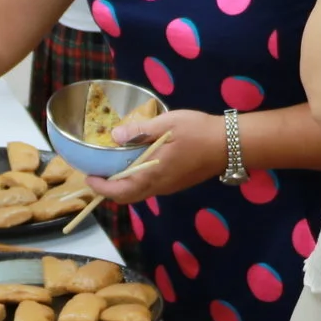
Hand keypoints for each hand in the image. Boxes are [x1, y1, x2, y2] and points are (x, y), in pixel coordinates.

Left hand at [84, 108, 224, 202]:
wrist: (231, 144)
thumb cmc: (198, 132)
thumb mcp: (167, 124)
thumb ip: (139, 131)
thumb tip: (115, 136)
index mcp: (153, 175)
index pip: (120, 191)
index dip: (101, 187)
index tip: (89, 177)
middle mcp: (160, 186)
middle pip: (127, 196)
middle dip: (109, 189)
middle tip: (98, 174)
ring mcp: (169, 186)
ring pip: (139, 192)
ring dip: (123, 184)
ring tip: (113, 166)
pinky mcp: (177, 182)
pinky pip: (151, 186)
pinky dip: (137, 179)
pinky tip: (137, 162)